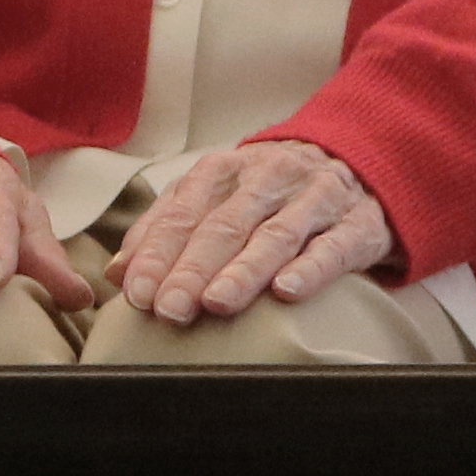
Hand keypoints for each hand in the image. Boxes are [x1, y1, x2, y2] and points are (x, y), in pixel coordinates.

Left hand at [104, 140, 393, 325]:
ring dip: (244, 271)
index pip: (183, 213)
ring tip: (217, 302)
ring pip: (275, 235)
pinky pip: (333, 247)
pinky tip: (287, 292)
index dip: (158, 254)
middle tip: (169, 309)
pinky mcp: (358, 225)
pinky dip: (310, 270)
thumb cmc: (269, 195)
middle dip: (193, 269)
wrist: (357, 166)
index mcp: (225, 170)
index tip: (138, 293)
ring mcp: (316, 198)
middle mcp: (268, 178)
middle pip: (224, 225)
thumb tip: (117, 272)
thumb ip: (165, 230)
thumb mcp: (215, 199)